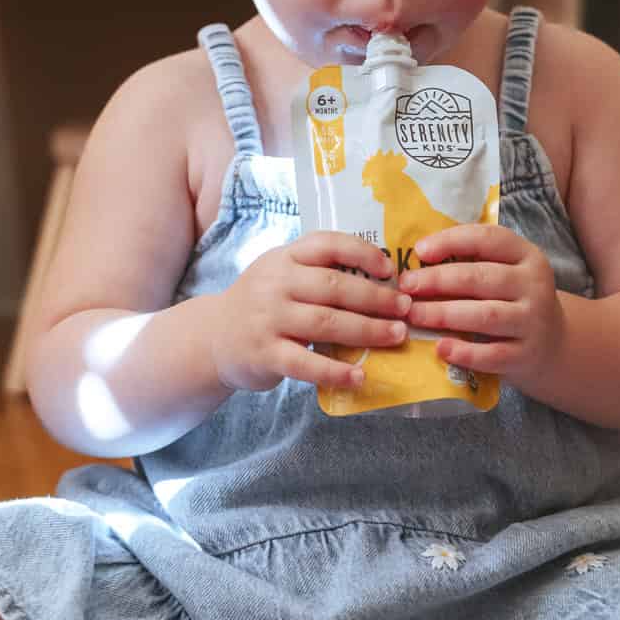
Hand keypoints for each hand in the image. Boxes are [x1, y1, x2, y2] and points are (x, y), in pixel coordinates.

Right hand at [213, 231, 410, 394]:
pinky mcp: (265, 354)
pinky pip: (306, 364)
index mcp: (284, 258)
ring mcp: (268, 319)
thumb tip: (382, 281)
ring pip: (325, 322)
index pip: (326, 244)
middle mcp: (275, 284)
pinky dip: (335, 371)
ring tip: (396, 336)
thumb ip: (317, 272)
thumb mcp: (280, 274)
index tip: (390, 269)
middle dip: (376, 298)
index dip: (362, 252)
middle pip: (333, 286)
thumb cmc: (261, 304)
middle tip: (406, 309)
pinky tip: (359, 376)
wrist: (213, 338)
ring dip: (367, 330)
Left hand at [399, 222, 561, 382]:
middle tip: (407, 286)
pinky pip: (492, 354)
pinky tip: (440, 348)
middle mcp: (534, 285)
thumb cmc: (511, 300)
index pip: (489, 239)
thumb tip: (417, 257)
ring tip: (414, 315)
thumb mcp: (504, 271)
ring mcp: (533, 321)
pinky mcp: (526, 354)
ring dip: (444, 314)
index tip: (419, 251)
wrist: (551, 343)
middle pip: (482, 278)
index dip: (452, 241)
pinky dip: (465, 352)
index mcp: (526, 256)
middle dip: (438, 280)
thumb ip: (471, 261)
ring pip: (486, 315)